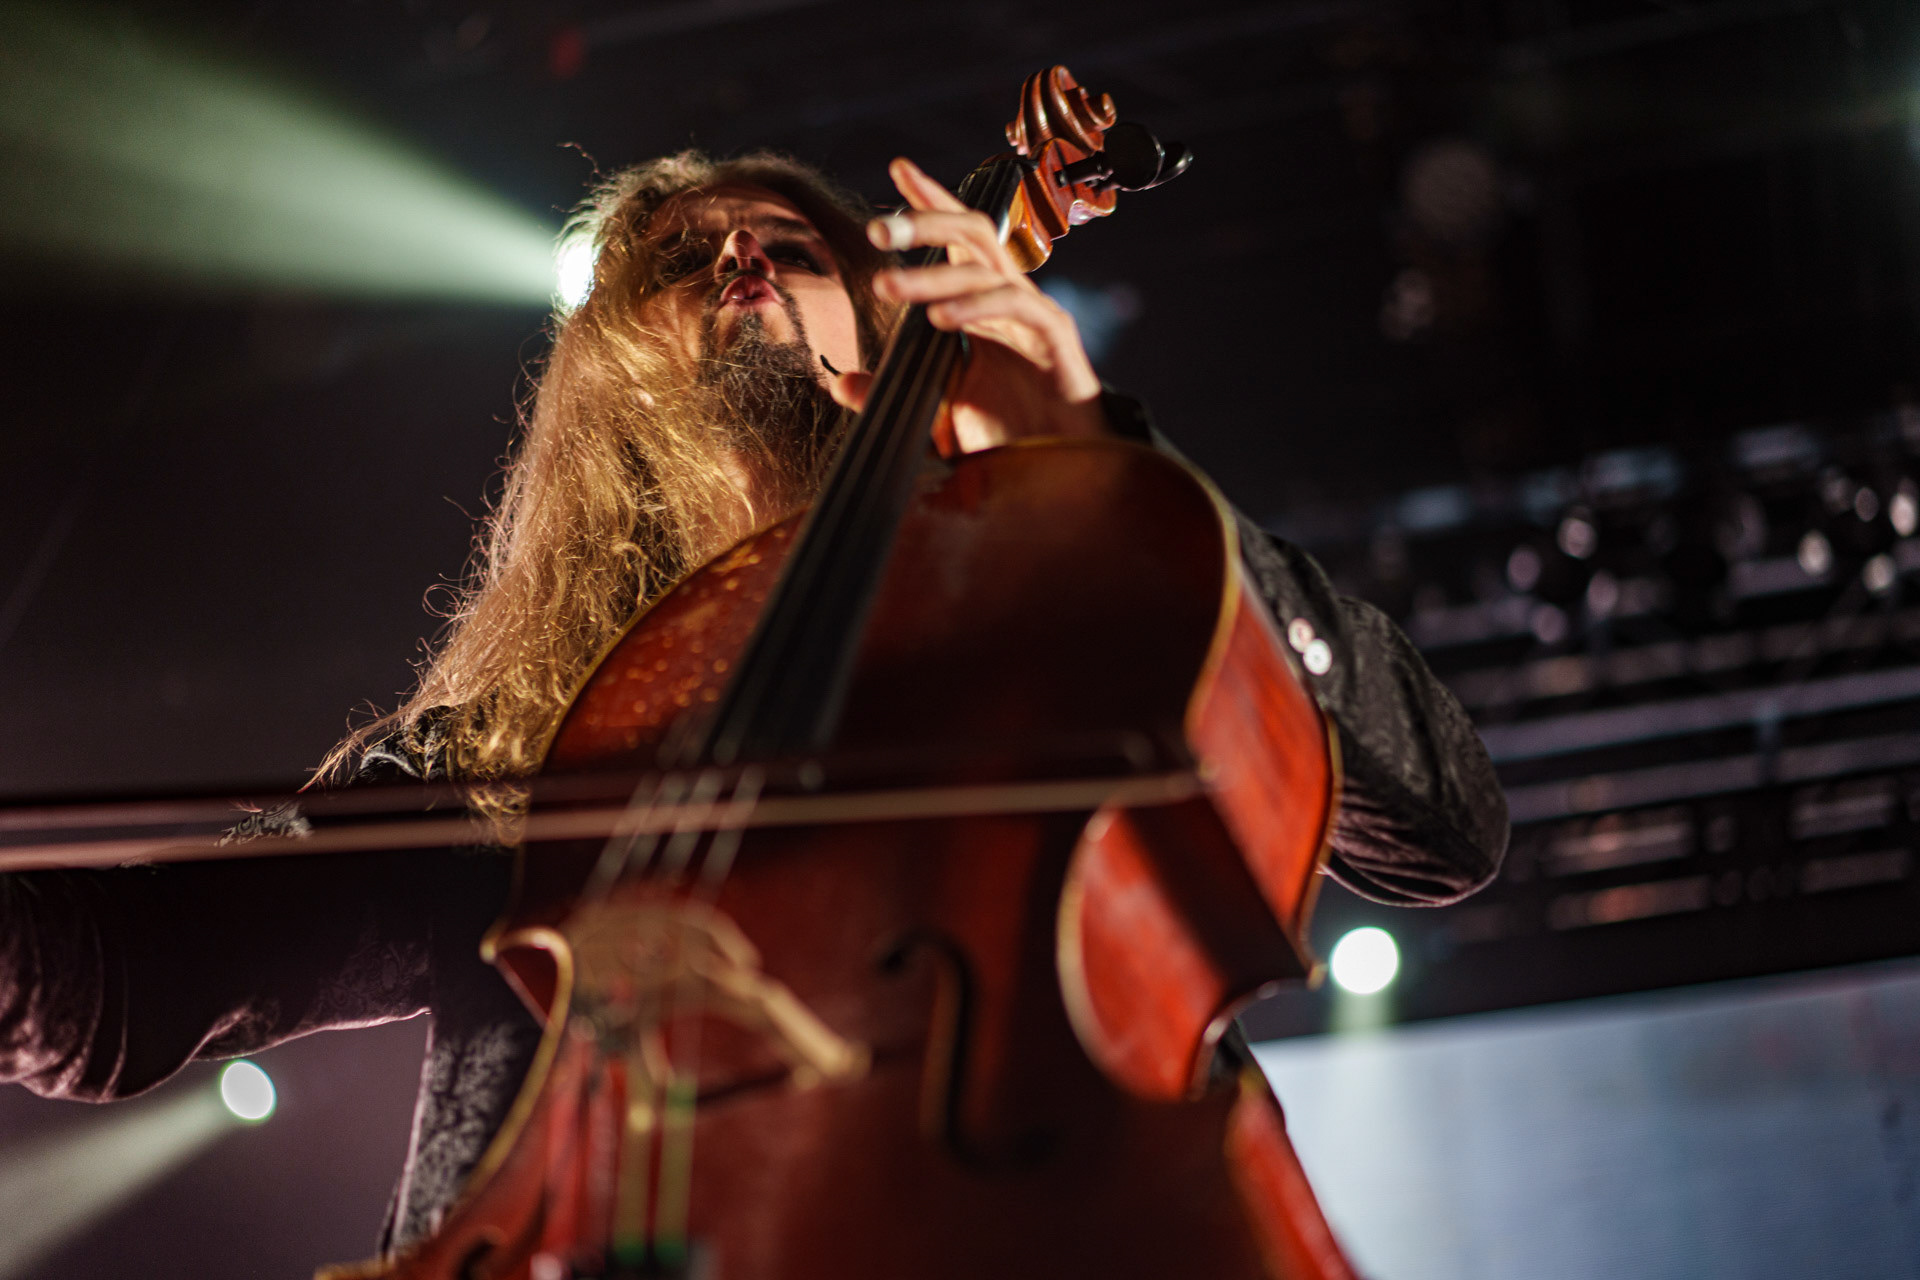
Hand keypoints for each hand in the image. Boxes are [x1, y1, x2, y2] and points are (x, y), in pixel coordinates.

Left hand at [824, 157, 1109, 451]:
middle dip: (925, 221)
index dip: (930, 200)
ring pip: (984, 269)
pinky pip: (1018, 308)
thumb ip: (889, 394)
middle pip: (972, 233)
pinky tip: (942, 321)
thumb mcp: (932, 414)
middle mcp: (1008, 300)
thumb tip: (842, 382)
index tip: (897, 168)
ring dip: (931, 276)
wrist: (1057, 473)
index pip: (955, 239)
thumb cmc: (1005, 439)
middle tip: (876, 230)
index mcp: (982, 304)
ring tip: (886, 288)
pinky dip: (977, 308)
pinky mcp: (1057, 341)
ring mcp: (1034, 316)